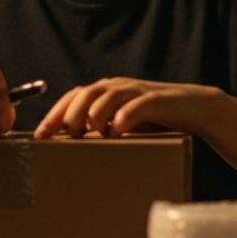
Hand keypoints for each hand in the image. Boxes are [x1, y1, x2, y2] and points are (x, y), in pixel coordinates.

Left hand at [33, 77, 223, 138]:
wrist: (196, 109)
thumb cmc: (155, 121)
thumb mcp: (124, 125)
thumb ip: (101, 131)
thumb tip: (72, 150)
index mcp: (107, 92)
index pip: (73, 97)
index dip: (54, 114)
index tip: (40, 135)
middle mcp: (118, 87)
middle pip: (85, 93)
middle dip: (71, 114)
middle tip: (67, 135)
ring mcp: (137, 91)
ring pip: (107, 95)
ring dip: (94, 113)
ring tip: (90, 132)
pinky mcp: (157, 100)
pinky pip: (137, 104)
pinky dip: (125, 115)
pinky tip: (117, 130)